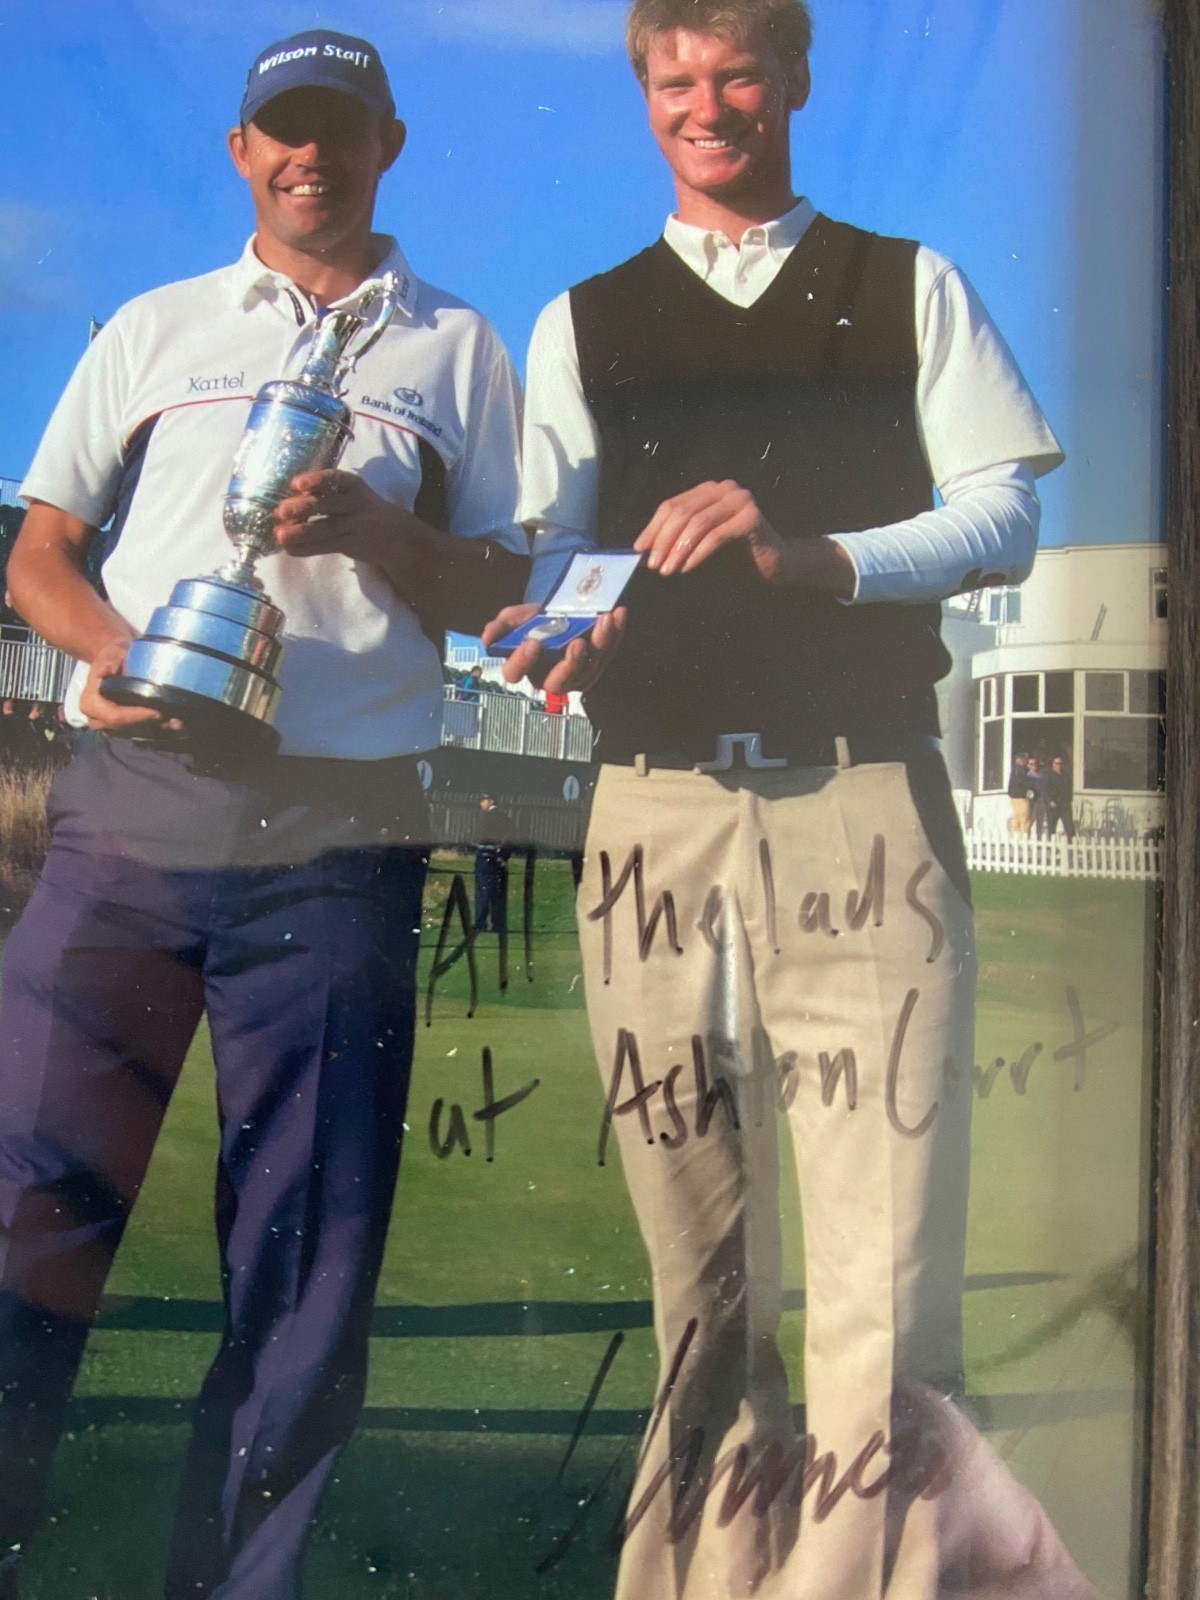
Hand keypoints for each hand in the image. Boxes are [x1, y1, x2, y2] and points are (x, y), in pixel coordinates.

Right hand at [78, 636, 182, 735]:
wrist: (118, 661)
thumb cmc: (113, 655)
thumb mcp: (111, 653)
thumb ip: (108, 661)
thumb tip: (106, 670)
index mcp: (90, 704)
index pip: (114, 717)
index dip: (136, 717)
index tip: (157, 712)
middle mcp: (99, 720)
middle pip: (128, 729)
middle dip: (152, 726)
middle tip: (176, 721)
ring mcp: (114, 727)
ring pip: (139, 734)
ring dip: (161, 732)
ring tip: (181, 724)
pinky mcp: (127, 729)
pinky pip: (145, 734)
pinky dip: (164, 732)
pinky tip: (182, 729)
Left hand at [273, 469, 427, 579]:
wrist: (397, 535)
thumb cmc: (363, 508)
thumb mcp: (350, 492)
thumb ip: (324, 493)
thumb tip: (286, 497)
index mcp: (352, 485)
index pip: (335, 479)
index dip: (316, 481)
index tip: (297, 484)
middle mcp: (356, 503)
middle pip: (329, 504)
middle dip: (304, 507)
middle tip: (281, 511)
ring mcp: (356, 525)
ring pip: (327, 528)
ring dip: (302, 532)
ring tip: (280, 535)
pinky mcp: (353, 544)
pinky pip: (328, 546)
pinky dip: (308, 549)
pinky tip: (290, 550)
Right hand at [482, 603, 626, 693]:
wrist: (557, 613)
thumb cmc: (533, 622)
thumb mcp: (514, 619)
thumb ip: (501, 626)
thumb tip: (488, 637)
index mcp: (523, 668)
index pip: (516, 672)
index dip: (522, 661)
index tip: (532, 642)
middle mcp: (549, 678)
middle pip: (559, 682)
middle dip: (570, 664)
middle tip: (577, 643)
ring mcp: (576, 676)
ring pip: (589, 668)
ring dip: (600, 644)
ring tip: (604, 620)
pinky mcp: (597, 665)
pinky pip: (608, 653)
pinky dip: (615, 634)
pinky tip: (617, 615)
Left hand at [634, 479, 787, 579]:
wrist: (776, 564)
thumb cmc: (735, 556)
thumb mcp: (699, 544)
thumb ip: (678, 538)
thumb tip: (645, 549)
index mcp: (709, 490)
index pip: (672, 505)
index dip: (653, 527)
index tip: (639, 549)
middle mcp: (724, 488)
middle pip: (682, 512)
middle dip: (663, 540)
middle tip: (654, 565)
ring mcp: (740, 500)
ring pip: (697, 523)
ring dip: (678, 549)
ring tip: (667, 571)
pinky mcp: (751, 517)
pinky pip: (716, 536)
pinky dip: (697, 554)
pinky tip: (686, 569)